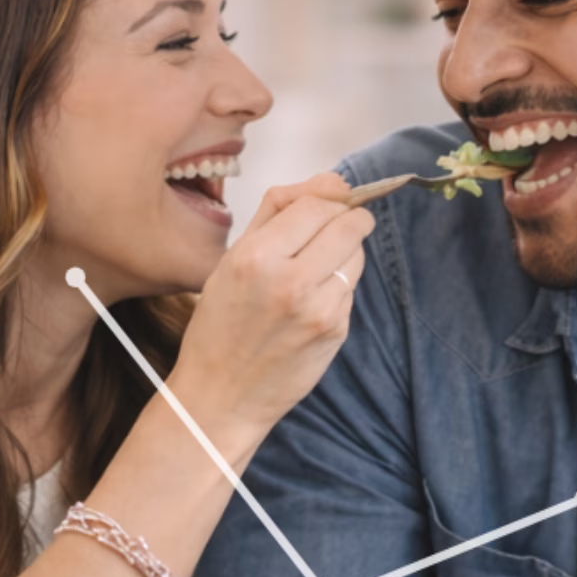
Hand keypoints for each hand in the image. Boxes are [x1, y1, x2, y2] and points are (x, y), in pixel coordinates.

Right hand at [168, 172, 372, 455]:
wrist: (221, 396)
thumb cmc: (220, 324)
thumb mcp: (231, 259)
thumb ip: (277, 212)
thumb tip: (329, 180)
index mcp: (256, 257)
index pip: (317, 204)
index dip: (326, 198)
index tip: (325, 204)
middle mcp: (290, 282)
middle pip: (351, 224)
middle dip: (347, 218)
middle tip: (330, 229)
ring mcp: (319, 310)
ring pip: (357, 255)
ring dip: (344, 252)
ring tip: (312, 269)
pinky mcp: (336, 332)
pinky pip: (350, 288)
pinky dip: (337, 285)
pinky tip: (310, 301)